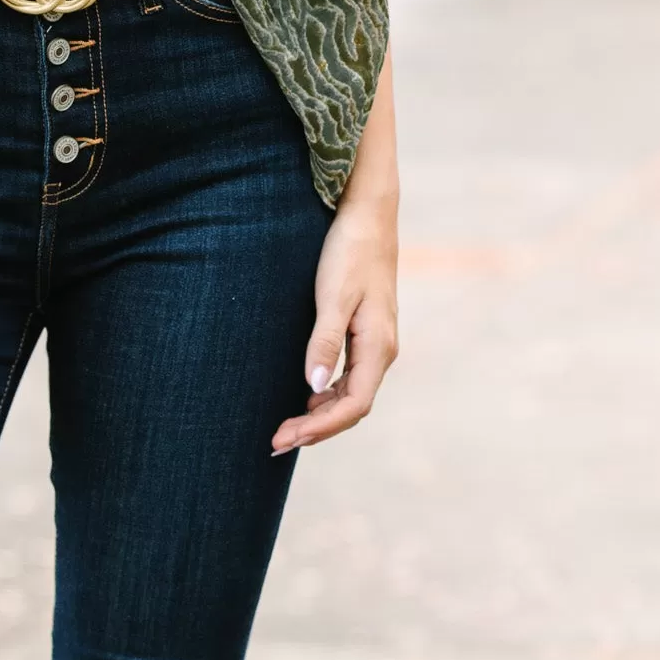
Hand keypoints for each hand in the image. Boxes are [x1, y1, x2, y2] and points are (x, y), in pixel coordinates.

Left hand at [271, 195, 397, 454]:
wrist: (368, 217)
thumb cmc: (349, 253)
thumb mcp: (333, 297)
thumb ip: (324, 343)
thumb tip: (313, 389)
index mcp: (378, 347)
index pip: (353, 406)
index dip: (320, 428)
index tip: (286, 438)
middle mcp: (382, 351)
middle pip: (352, 407)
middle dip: (316, 428)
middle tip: (276, 442)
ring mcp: (376, 344)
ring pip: (351, 395)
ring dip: (321, 415)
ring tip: (287, 428)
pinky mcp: (366, 334)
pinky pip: (350, 378)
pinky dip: (328, 396)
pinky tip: (306, 398)